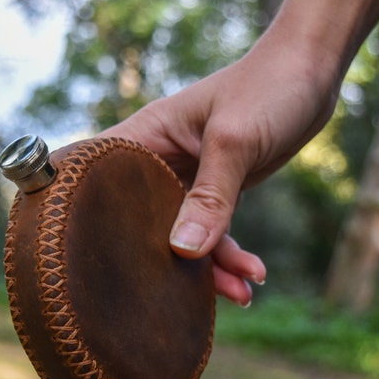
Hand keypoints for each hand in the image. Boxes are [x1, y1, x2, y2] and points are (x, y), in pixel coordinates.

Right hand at [102, 0, 378, 304]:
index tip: (65, 260)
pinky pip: (213, 231)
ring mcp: (188, 176)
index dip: (75, 214)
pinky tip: (253, 276)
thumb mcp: (237, 141)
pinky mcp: (216, 187)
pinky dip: (230, 255)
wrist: (312, 72)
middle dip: (158, 264)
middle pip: (139, 221)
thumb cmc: (269, 88)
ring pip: (182, 234)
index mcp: (146, 136)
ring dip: (210, 269)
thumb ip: (211, 197)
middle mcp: (159, 159)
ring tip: (243, 294)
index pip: (94, 176)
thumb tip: (183, 253)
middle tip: (168, 305)